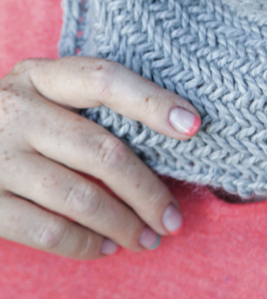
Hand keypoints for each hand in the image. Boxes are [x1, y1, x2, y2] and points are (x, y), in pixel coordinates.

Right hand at [0, 57, 200, 259]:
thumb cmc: (19, 120)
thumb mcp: (43, 96)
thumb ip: (89, 107)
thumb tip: (170, 136)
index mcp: (39, 76)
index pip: (105, 80)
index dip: (152, 102)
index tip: (192, 125)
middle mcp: (17, 110)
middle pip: (102, 151)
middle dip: (147, 190)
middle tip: (173, 218)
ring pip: (81, 197)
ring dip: (123, 225)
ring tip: (148, 238)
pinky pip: (48, 231)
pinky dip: (85, 244)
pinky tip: (105, 247)